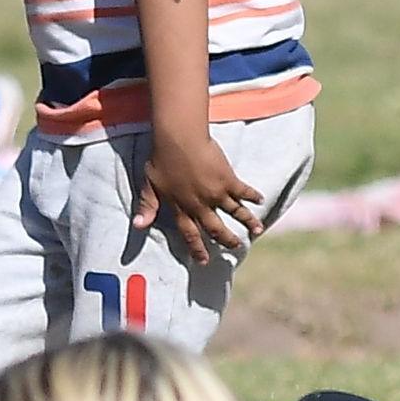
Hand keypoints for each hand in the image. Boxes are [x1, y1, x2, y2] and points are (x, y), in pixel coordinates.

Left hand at [131, 123, 264, 264]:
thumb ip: (147, 206)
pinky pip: (243, 191)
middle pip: (216, 228)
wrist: (179, 140)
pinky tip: (261, 200)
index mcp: (181, 207)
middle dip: (226, 240)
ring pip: (235, 212)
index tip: (203, 260)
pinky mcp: (227, 179)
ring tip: (258, 231)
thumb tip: (138, 226)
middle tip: (236, 248)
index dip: (197, 248)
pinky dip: (253, 196)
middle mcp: (201, 205)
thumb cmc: (161, 159)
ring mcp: (216, 193)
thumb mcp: (149, 185)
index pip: (190, 233)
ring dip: (247, 222)